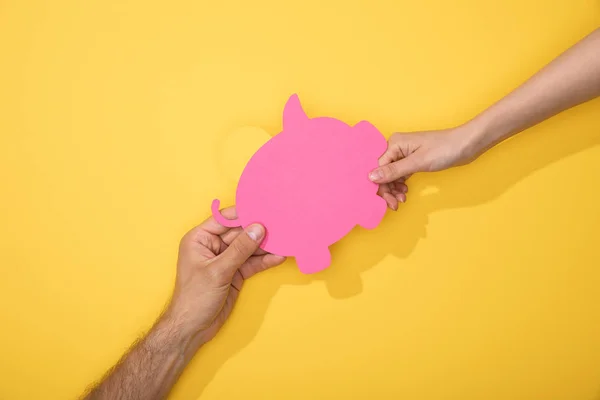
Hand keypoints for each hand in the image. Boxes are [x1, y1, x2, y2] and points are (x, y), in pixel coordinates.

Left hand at [167, 207, 285, 346]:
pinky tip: (278, 256)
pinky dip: (264, 260)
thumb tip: (258, 229)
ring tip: (284, 239)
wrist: (192, 329)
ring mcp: (225, 260)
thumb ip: (240, 249)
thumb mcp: (218, 271)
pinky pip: (252, 263)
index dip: (243, 214)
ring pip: (248, 248)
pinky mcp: (235, 273)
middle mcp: (212, 246)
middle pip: (239, 233)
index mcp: (200, 239)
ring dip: (265, 246)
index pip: (224, 219)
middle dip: (258, 230)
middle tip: (280, 224)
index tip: (263, 208)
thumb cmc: (195, 298)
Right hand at [370, 127, 474, 209]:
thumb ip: (394, 171)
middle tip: (395, 205)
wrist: (466, 144)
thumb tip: (371, 177)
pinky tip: (404, 192)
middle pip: (383, 172)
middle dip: (387, 190)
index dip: (380, 186)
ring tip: (401, 200)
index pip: (378, 168)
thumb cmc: (444, 149)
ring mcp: (404, 154)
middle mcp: (396, 147)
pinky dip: (400, 184)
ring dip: (394, 189)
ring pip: (391, 175)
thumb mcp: (418, 162)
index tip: (387, 201)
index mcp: (394, 144)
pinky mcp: (412, 160)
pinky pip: (400, 174)